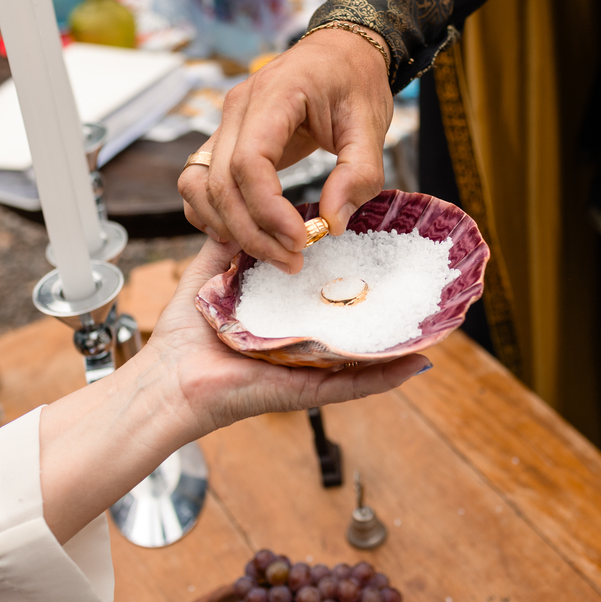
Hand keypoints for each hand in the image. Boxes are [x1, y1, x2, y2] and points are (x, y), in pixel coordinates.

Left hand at [148, 238, 430, 435]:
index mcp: (283, 316)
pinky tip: (416, 362)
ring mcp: (308, 368)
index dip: (353, 273)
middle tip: (420, 284)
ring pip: (363, 354)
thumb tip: (245, 211)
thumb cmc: (183, 338)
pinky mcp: (306, 390)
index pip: (325, 294)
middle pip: (352, 324)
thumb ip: (228, 247)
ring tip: (434, 323)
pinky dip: (385, 376)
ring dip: (399, 342)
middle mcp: (301, 342)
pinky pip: (352, 385)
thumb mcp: (210, 277)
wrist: (166, 381)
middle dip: (385, 307)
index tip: (381, 247)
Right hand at [178, 28, 393, 272]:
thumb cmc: (356, 82)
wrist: (341, 51)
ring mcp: (225, 123)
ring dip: (227, 227)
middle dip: (251, 231)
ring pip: (198, 185)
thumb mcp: (372, 123)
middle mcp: (237, 107)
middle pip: (219, 182)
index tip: (301, 240)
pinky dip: (212, 214)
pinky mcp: (226, 139)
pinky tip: (246, 233)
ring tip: (271, 251)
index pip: (248, 162)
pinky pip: (199, 182)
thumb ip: (359, 173)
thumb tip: (331, 222)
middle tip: (292, 261)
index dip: (268, 209)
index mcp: (274, 95)